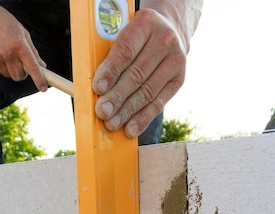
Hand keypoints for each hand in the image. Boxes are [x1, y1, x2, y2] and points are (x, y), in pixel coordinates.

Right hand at [0, 2, 47, 90]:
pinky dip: (1, 66)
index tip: (43, 88)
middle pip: (19, 76)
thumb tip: (42, 66)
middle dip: (21, 73)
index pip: (32, 67)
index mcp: (20, 45)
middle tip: (20, 64)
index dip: (39, 79)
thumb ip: (32, 51)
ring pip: (8, 75)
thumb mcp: (22, 32)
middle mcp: (8, 53)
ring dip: (10, 69)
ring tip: (6, 54)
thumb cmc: (3, 22)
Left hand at [92, 9, 186, 137]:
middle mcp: (164, 41)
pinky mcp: (179, 80)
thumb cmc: (137, 38)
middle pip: (137, 74)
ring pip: (148, 92)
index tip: (98, 88)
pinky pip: (159, 103)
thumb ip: (111, 56)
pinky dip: (143, 118)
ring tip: (112, 124)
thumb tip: (96, 89)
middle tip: (102, 112)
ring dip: (128, 112)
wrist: (170, 32)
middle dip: (117, 96)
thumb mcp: (124, 34)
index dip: (111, 71)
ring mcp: (175, 61)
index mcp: (146, 23)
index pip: (126, 50)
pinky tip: (131, 129)